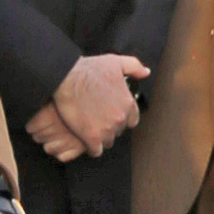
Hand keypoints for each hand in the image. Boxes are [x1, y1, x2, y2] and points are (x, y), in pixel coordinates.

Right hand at [34, 50, 148, 155]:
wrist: (67, 78)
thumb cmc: (90, 69)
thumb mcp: (116, 62)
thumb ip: (134, 67)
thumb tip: (146, 72)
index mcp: (127, 103)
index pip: (132, 120)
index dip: (122, 118)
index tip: (112, 115)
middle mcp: (120, 118)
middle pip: (119, 131)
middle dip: (110, 127)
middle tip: (99, 120)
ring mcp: (106, 129)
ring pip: (108, 141)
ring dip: (101, 137)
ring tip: (91, 129)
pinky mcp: (91, 137)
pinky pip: (96, 150)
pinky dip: (92, 147)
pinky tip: (86, 140)